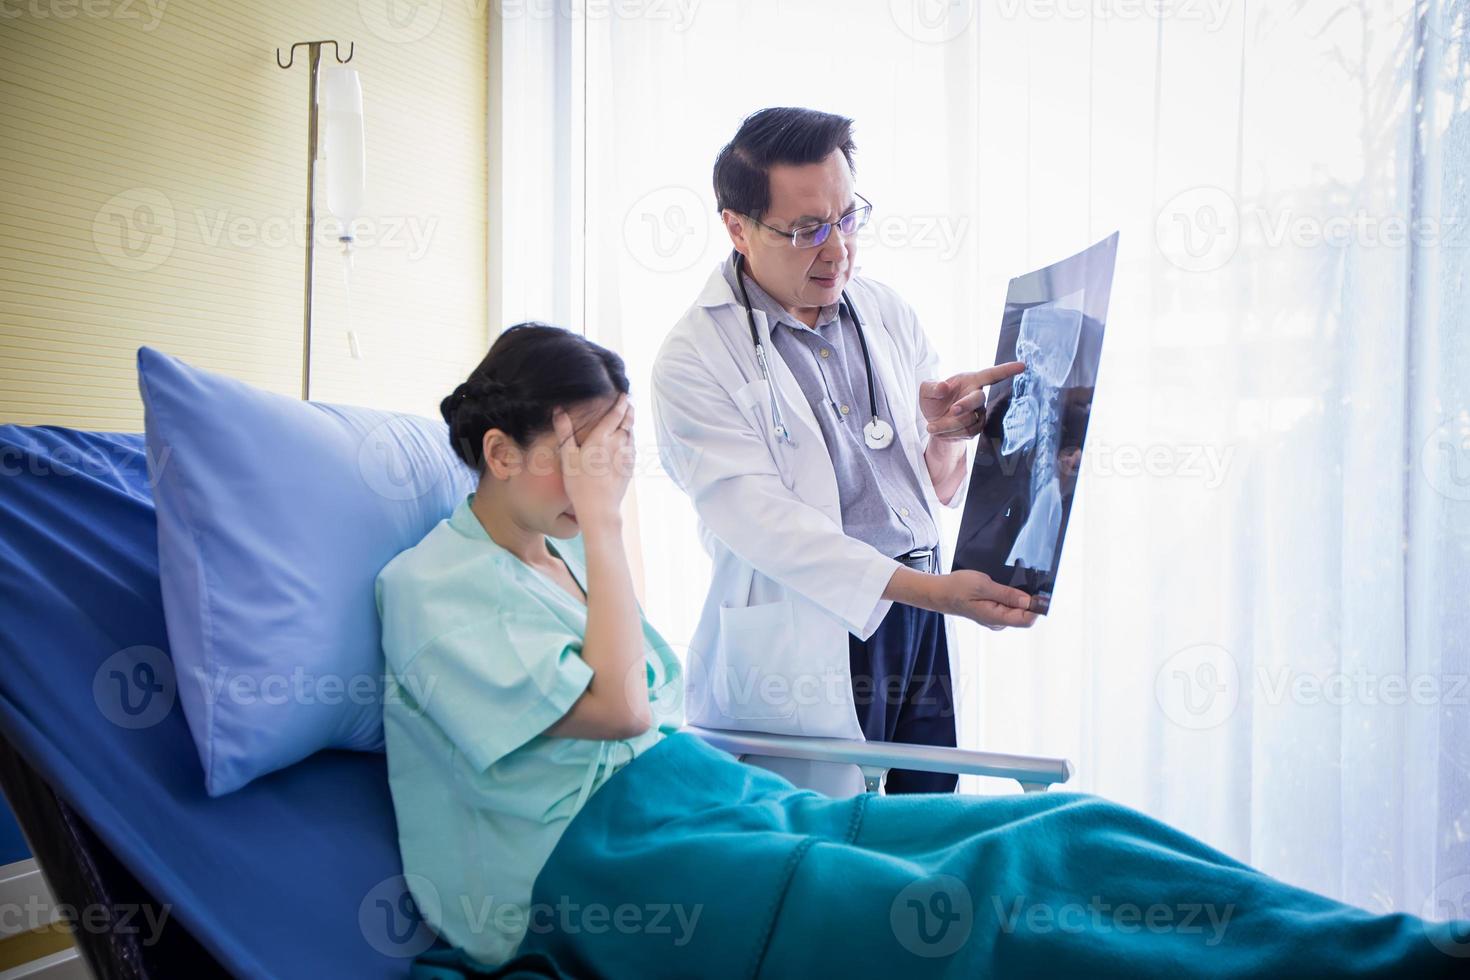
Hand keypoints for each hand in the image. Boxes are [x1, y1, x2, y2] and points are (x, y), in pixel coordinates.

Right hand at [552, 394, 635, 525]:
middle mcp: (617, 444)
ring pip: (632, 434)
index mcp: (601, 438)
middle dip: (629, 410)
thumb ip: (565, 432)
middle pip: (628, 422)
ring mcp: (626, 456)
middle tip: (629, 402)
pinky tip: (629, 439)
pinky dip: (632, 438)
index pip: (615, 415)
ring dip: (631, 424)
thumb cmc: (579, 484)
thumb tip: (558, 410)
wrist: (599, 508)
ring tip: (629, 417)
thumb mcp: (567, 456)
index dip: (621, 403)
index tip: (624, 395)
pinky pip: (633, 447)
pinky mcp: (630, 467)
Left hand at [919, 362, 1025, 440]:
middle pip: (978, 399)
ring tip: (931, 426)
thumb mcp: (925, 391)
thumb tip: (943, 386)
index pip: (990, 375)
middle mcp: (978, 395)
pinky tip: (939, 430)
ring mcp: (979, 413)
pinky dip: (950, 433)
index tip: (1022, 366)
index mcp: (970, 381)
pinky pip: (967, 433)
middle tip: (952, 410)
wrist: (933, 422)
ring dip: (948, 425)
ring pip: (968, 420)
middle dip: (965, 405)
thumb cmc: (933, 400)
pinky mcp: (977, 428)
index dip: (1006, 370)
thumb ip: (931, 387)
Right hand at [930, 569, 1037, 628]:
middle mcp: (998, 621)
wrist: (940, 592)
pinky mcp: (992, 612)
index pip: (1027, 619)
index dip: (1037, 606)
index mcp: (996, 618)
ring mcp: (995, 618)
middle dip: (1027, 598)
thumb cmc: (957, 588)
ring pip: (1016, 609)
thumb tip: (1029, 601)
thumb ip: (1006, 594)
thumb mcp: (983, 586)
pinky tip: (1000, 585)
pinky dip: (1010, 595)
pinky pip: (1008, 606)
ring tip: (1005, 582)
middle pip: (1024, 614)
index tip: (1040, 591)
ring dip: (1017, 596)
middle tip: (1022, 581)